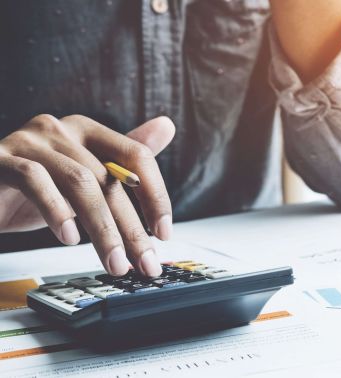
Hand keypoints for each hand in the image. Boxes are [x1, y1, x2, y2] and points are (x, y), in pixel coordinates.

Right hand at [0, 114, 174, 276]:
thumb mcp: (81, 183)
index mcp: (85, 130)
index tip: (165, 234)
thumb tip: (168, 124)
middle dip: (132, 227)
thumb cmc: (29, 192)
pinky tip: (70, 238)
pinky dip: (57, 211)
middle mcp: (59, 128)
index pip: (136, 155)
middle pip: (109, 178)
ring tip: (115, 263)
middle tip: (145, 263)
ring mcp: (27, 141)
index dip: (156, 196)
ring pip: (80, 182)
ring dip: (103, 230)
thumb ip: (121, 161)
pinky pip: (35, 180)